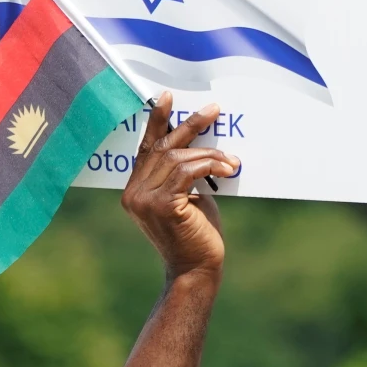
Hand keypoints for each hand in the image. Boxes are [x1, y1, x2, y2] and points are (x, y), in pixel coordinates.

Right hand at [121, 91, 239, 279]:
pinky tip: (229, 170)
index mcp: (134, 191)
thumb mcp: (188, 198)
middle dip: (190, 126)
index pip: (145, 148)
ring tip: (232, 160)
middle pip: (162, 148)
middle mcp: (133, 194)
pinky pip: (188, 172)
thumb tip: (198, 146)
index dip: (157, 121)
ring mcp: (144, 200)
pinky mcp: (162, 206)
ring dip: (210, 154)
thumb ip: (183, 175)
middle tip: (214, 110)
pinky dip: (211, 166)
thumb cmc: (196, 235)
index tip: (166, 97)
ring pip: (177, 159)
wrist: (197, 270)